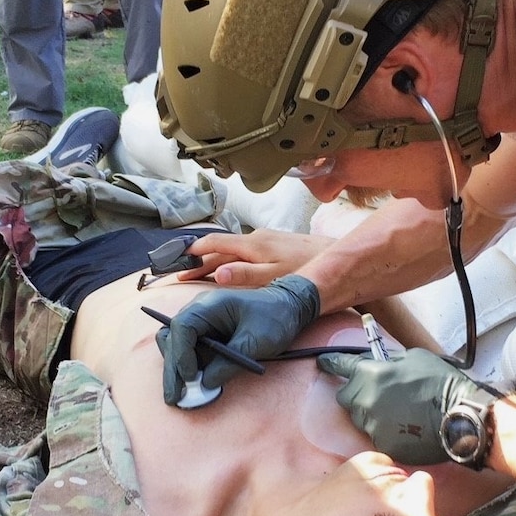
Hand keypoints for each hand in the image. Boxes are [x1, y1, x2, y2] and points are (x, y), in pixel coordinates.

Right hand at [158, 275, 320, 405]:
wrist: (287, 307)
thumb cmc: (275, 318)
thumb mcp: (256, 342)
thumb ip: (229, 362)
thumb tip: (206, 383)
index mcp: (210, 305)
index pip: (182, 327)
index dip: (181, 354)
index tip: (190, 377)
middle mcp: (199, 311)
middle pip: (172, 339)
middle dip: (172, 369)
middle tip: (174, 398)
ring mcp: (200, 322)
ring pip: (175, 346)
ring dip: (175, 370)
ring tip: (179, 395)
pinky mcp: (205, 334)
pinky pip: (188, 350)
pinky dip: (186, 367)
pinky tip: (190, 386)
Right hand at [176, 229, 330, 286]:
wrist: (337, 256)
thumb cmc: (306, 270)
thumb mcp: (274, 278)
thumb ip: (245, 276)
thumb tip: (217, 274)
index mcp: (252, 245)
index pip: (213, 244)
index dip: (193, 253)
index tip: (178, 263)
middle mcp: (255, 237)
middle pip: (220, 248)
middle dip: (199, 260)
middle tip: (181, 273)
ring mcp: (265, 239)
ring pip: (232, 249)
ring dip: (214, 259)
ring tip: (199, 272)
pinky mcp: (275, 243)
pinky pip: (243, 250)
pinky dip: (230, 258)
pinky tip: (230, 267)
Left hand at [316, 348, 497, 464]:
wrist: (459, 415)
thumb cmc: (440, 382)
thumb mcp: (413, 358)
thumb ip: (388, 361)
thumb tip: (379, 363)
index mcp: (370, 373)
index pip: (339, 365)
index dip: (330, 363)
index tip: (323, 363)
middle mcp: (365, 398)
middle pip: (345, 397)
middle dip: (356, 394)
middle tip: (377, 394)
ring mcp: (372, 424)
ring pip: (360, 419)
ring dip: (371, 414)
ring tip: (398, 412)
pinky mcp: (383, 444)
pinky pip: (377, 436)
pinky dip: (386, 432)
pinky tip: (405, 427)